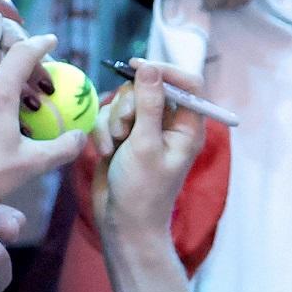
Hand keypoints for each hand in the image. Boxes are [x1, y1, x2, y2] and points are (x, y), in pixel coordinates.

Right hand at [90, 59, 205, 244]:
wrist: (123, 224)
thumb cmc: (142, 190)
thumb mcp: (145, 144)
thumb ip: (149, 104)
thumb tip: (150, 68)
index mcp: (188, 126)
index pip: (187, 82)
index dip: (164, 70)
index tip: (136, 67)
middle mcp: (169, 124)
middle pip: (148, 88)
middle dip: (129, 105)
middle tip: (124, 129)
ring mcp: (145, 130)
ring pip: (125, 101)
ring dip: (113, 121)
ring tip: (114, 147)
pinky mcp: (124, 137)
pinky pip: (110, 116)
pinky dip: (103, 132)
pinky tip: (105, 153)